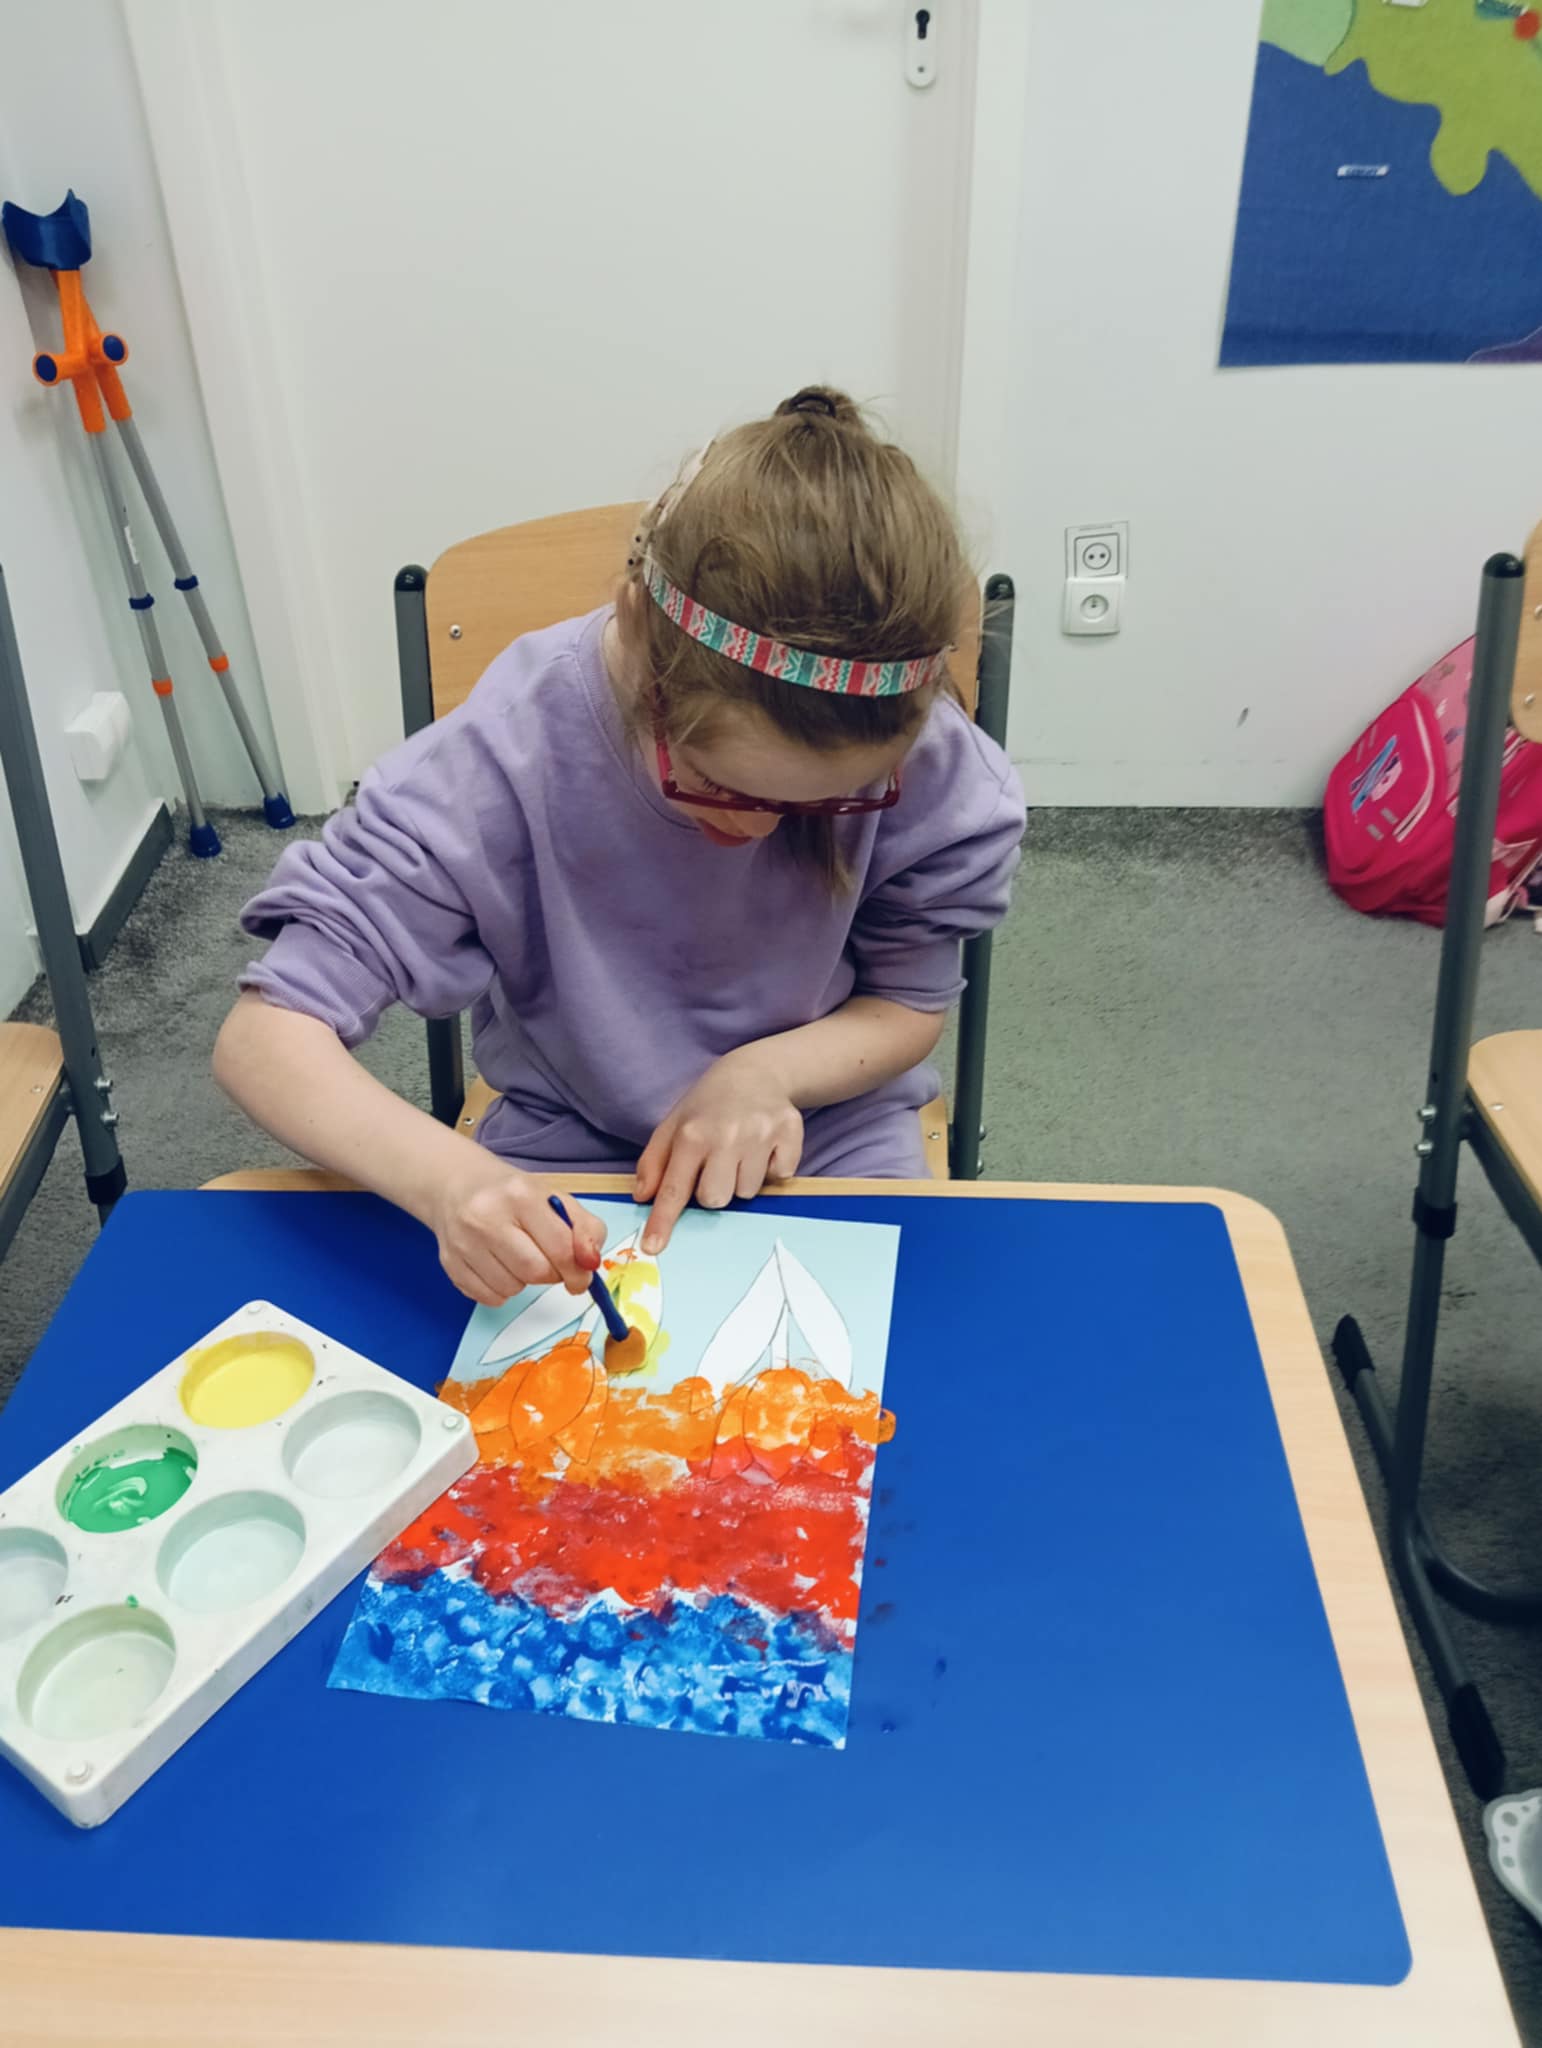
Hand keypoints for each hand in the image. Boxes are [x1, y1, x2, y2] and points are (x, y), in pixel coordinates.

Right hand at [429, 1152, 605, 1306]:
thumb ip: (585, 1228)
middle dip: (551, 1275)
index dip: (577, 1270)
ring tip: (518, 1257)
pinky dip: (502, 1291)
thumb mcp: (554, 1198)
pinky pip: (489, 1298)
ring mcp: (464, 1241)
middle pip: (535, 1272)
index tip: (581, 1278)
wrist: (456, 1185)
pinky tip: (499, 1267)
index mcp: (520, 1195)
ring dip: (524, 1282)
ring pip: (511, 1288)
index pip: (559, 1246)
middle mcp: (487, 1216)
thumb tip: (591, 1263)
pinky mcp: (450, 1263)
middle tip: (550, 1264)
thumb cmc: (512, 1194)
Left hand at [634, 1051, 802, 1252]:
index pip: (674, 1188)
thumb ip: (654, 1162)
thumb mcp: (673, 1125)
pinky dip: (771, 1168)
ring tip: (741, 1151)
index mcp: (692, 1133)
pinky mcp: (790, 1133)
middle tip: (716, 1164)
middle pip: (716, 1199)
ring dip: (742, 1179)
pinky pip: (780, 1177)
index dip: (663, 1220)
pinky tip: (763, 1147)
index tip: (653, 1246)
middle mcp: (727, 1135)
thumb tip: (643, 1197)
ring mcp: (761, 1134)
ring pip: (749, 1192)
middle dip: (713, 1190)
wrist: (756, 1071)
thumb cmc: (708, 1104)